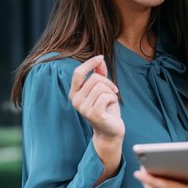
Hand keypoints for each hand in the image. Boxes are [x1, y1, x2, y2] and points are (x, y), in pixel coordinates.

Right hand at [70, 55, 123, 184]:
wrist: (111, 130)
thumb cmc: (107, 109)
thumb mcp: (103, 89)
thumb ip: (99, 74)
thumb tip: (99, 59)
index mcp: (74, 93)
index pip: (78, 73)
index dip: (89, 63)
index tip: (100, 57)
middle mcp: (75, 101)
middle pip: (94, 78)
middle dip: (108, 82)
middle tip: (112, 91)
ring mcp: (83, 108)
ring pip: (101, 87)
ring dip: (111, 92)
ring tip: (110, 101)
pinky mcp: (93, 114)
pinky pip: (106, 96)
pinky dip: (113, 99)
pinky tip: (111, 106)